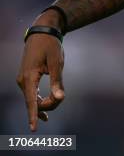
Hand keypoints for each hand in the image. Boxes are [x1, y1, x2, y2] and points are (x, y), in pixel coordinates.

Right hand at [16, 13, 64, 131]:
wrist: (42, 32)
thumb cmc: (50, 45)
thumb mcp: (57, 62)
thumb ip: (57, 81)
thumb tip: (60, 98)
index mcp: (29, 76)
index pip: (32, 101)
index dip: (34, 115)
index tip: (34, 129)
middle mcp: (23, 81)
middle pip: (34, 102)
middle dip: (48, 105)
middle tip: (61, 96)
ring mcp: (23, 80)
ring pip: (33, 100)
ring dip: (45, 103)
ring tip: (57, 100)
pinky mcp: (27, 79)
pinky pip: (32, 95)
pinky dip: (40, 101)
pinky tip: (45, 111)